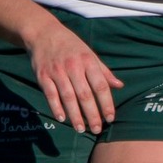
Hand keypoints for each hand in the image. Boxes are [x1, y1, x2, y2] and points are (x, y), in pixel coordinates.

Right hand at [24, 16, 122, 134]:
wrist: (43, 33)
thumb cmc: (71, 46)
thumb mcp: (90, 54)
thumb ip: (104, 72)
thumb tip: (119, 85)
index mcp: (88, 61)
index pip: (100, 86)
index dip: (106, 104)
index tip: (110, 118)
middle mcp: (73, 67)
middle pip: (85, 95)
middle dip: (92, 114)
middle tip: (97, 129)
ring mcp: (57, 72)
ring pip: (68, 97)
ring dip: (75, 115)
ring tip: (81, 129)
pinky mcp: (43, 76)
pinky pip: (50, 95)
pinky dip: (56, 107)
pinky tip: (62, 119)